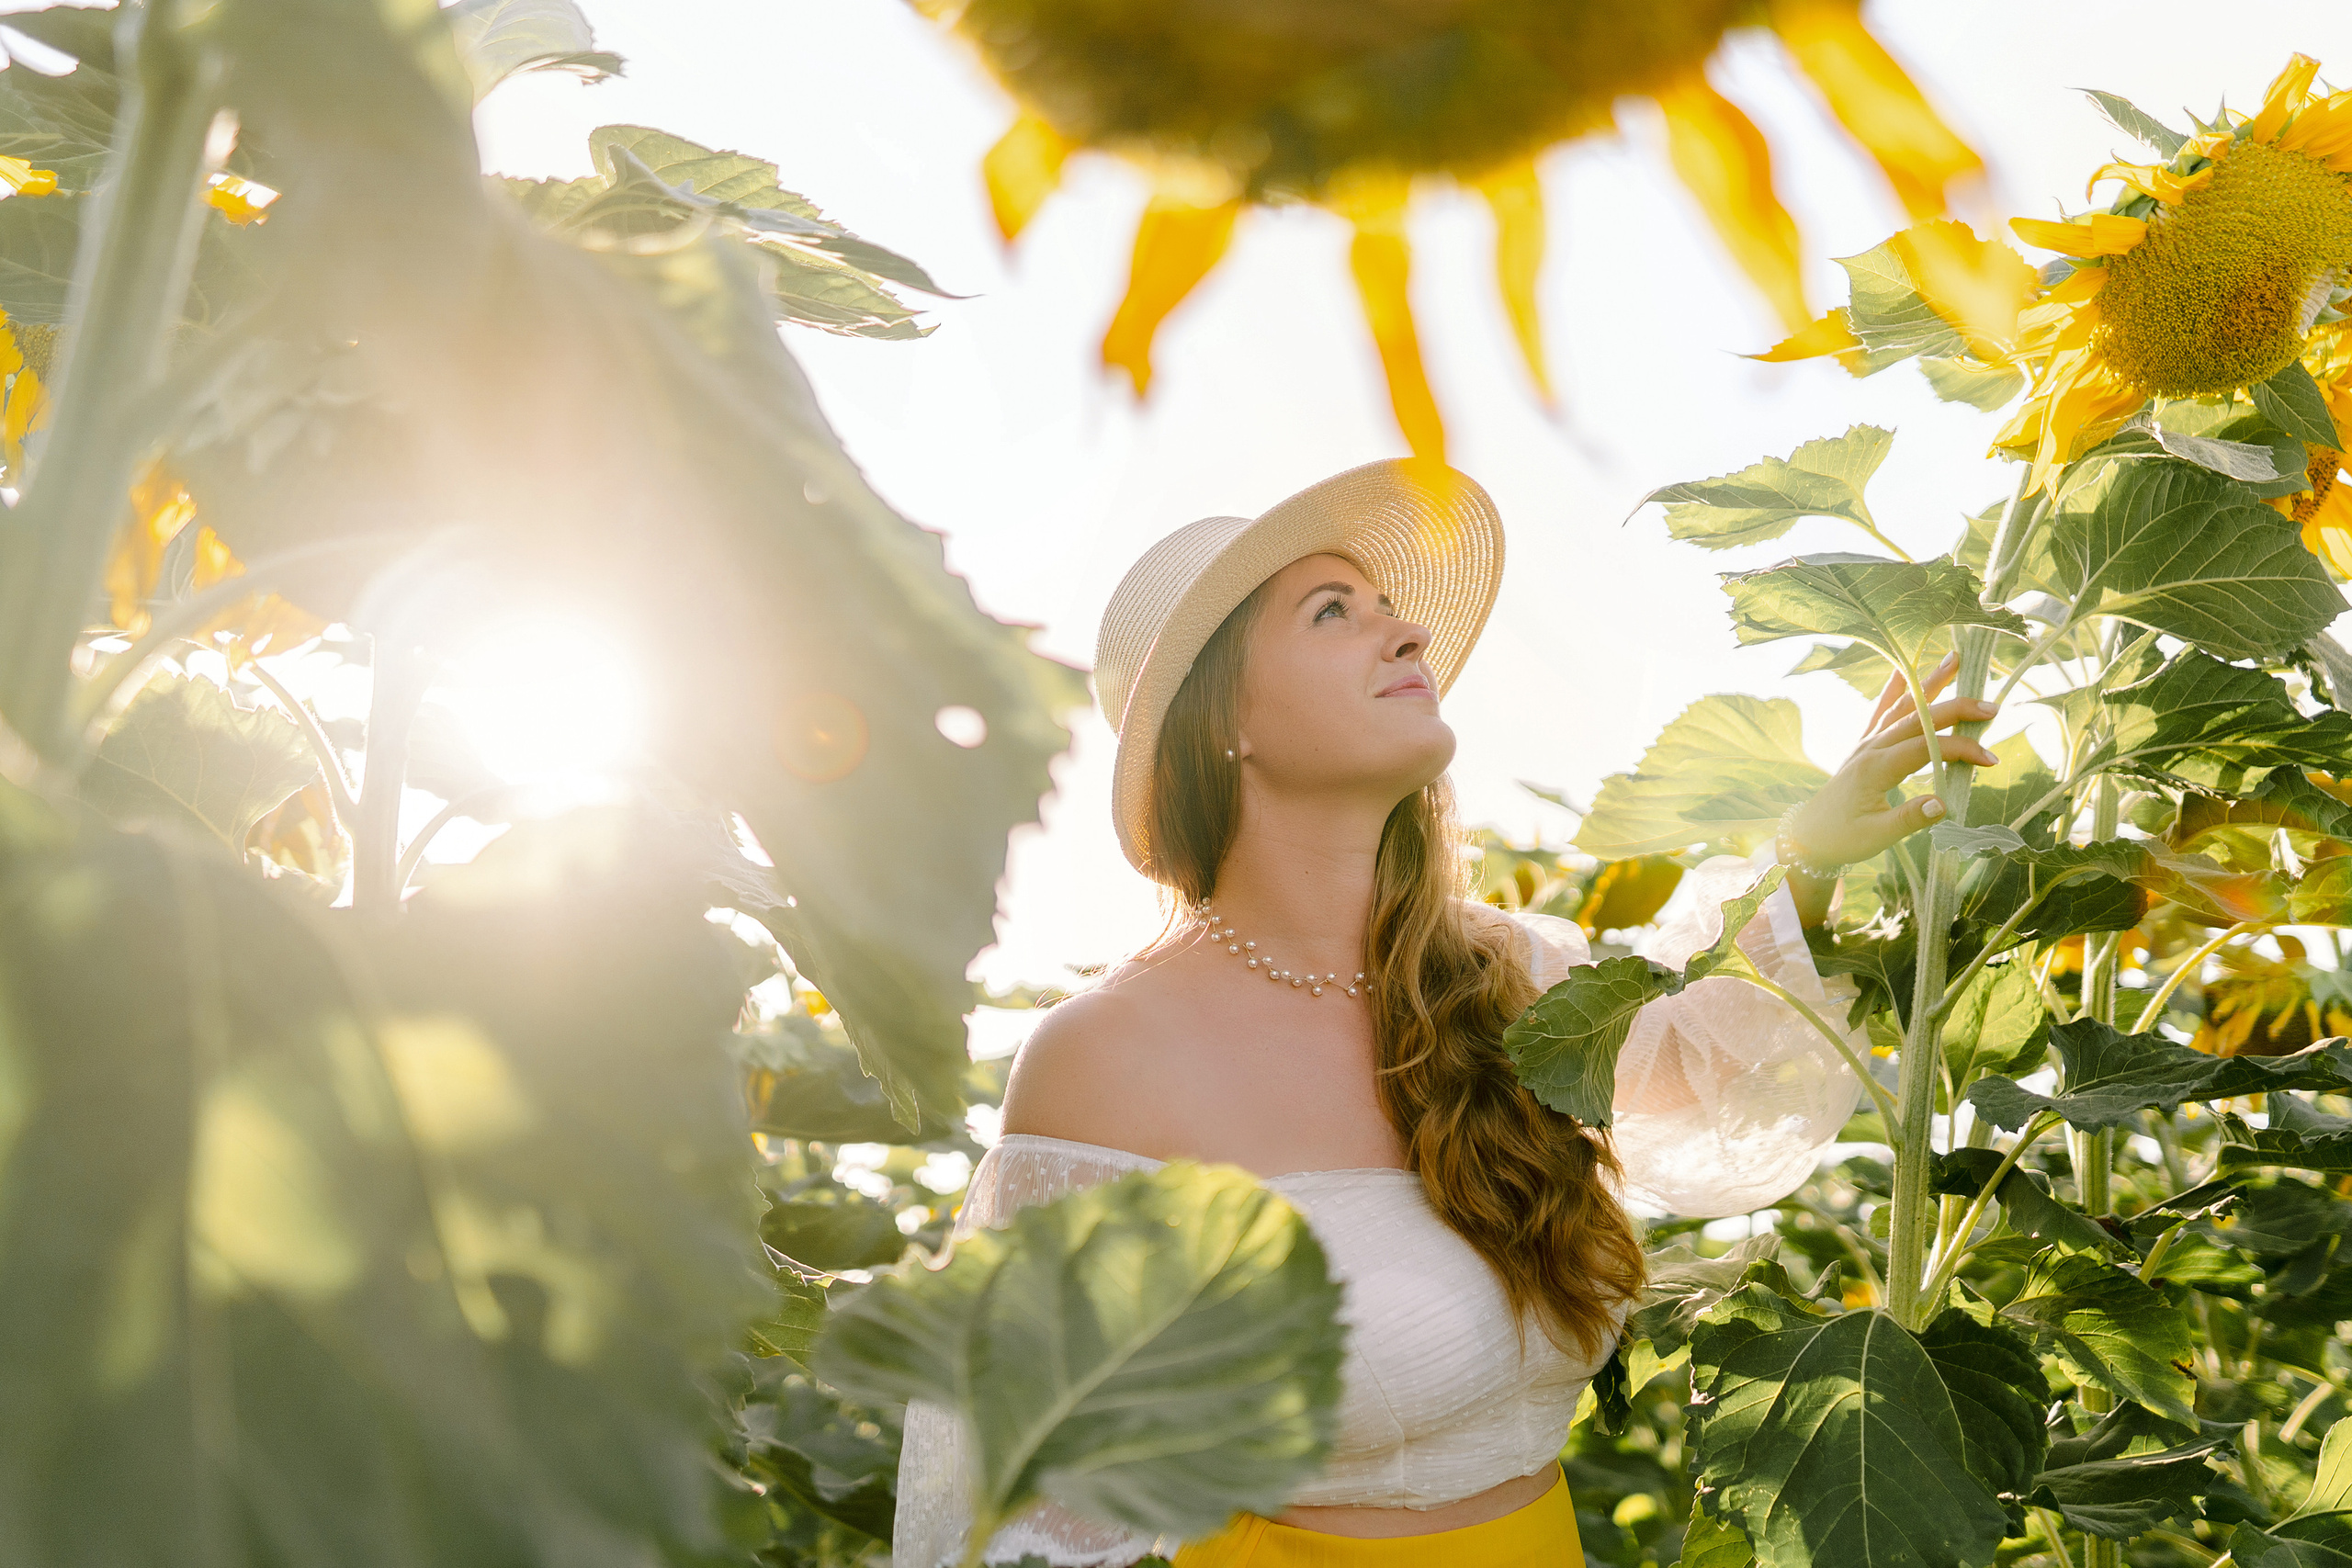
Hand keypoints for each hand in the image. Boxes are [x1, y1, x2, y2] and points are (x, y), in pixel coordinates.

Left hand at [1782, 651, 2000, 873]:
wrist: (1808, 837)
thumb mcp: (1876, 837)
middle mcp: (1870, 748)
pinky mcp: (1863, 745)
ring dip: (1928, 683)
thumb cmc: (1842, 839)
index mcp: (1875, 768)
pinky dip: (1895, 688)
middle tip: (1991, 705)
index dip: (1960, 749)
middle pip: (1918, 719)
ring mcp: (1865, 743)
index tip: (1991, 759)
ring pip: (1901, 706)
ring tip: (1954, 659)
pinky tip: (1904, 666)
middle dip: (1956, 709)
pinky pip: (1881, 710)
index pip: (1926, 749)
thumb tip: (1943, 804)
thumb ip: (1909, 820)